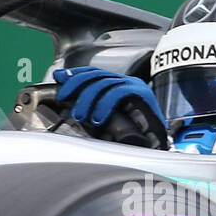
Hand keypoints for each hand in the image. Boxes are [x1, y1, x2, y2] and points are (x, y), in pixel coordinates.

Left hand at [52, 67, 167, 147]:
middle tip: (63, 98)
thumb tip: (70, 104)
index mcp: (117, 83)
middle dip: (76, 84)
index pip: (93, 71)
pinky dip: (105, 104)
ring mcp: (134, 85)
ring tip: (80, 115)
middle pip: (96, 74)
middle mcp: (125, 80)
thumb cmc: (131, 134)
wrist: (156, 143)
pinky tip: (97, 117)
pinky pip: (118, 93)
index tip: (59, 78)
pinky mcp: (142, 93)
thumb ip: (91, 108)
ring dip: (87, 98)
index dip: (75, 73)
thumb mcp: (105, 118)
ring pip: (104, 83)